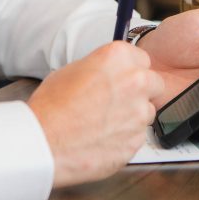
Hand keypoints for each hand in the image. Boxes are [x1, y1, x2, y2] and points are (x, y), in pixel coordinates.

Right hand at [28, 41, 163, 186]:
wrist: (44, 142)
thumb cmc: (51, 106)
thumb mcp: (71, 70)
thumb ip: (100, 69)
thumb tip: (108, 74)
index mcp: (118, 57)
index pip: (142, 58)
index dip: (130, 69)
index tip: (122, 76)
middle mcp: (135, 81)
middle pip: (154, 83)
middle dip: (140, 91)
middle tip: (118, 99)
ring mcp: (139, 113)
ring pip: (147, 111)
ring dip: (133, 115)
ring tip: (105, 122)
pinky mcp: (137, 140)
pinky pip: (138, 136)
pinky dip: (125, 137)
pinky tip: (103, 138)